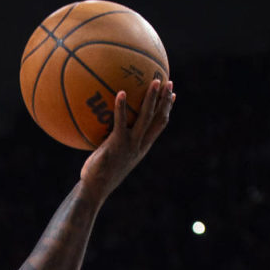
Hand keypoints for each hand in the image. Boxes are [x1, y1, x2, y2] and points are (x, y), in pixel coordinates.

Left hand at [80, 78, 175, 201]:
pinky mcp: (117, 144)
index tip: (173, 95)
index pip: (160, 125)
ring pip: (146, 117)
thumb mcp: (112, 156)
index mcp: (142, 147)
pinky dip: (121, 107)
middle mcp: (140, 145)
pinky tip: (120, 92)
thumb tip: (107, 128)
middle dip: (165, 100)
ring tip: (154, 81)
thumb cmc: (100, 173)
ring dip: (152, 98)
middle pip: (159, 118)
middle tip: (168, 82)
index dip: (168, 109)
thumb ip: (115, 142)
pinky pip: (120, 122)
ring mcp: (130, 144)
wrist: (95, 189)